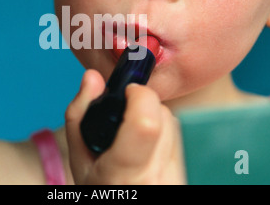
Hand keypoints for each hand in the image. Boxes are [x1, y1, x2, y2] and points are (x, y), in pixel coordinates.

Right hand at [65, 69, 185, 184]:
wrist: (126, 202)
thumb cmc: (99, 188)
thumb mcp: (79, 158)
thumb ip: (80, 113)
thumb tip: (93, 76)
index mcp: (125, 177)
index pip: (147, 123)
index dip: (139, 96)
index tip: (127, 92)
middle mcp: (160, 181)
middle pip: (164, 118)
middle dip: (144, 108)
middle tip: (125, 122)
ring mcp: (179, 181)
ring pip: (178, 127)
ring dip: (157, 121)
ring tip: (137, 141)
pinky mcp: (190, 177)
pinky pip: (184, 140)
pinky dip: (167, 136)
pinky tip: (151, 151)